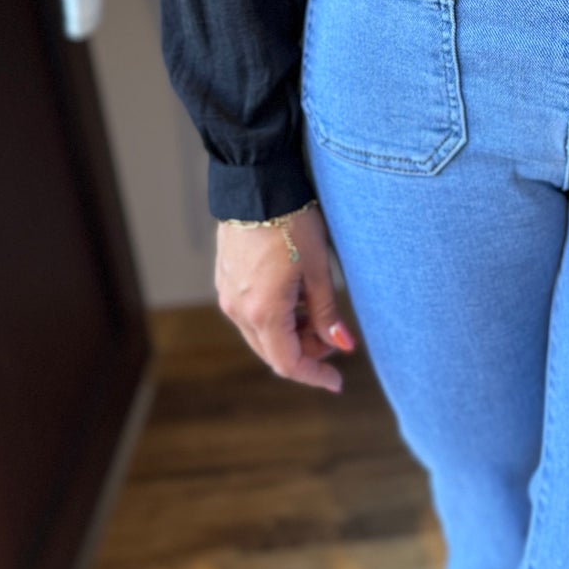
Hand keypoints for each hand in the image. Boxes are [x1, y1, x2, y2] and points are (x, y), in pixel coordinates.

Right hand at [215, 204, 356, 391]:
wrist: (256, 186)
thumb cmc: (293, 223)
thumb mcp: (318, 270)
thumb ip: (326, 313)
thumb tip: (343, 346)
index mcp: (263, 312)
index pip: (289, 363)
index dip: (315, 376)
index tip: (337, 382)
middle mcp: (238, 310)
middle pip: (273, 351)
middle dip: (306, 352)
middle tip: (334, 339)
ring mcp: (228, 294)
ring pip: (261, 332)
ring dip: (290, 333)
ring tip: (318, 310)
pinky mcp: (225, 279)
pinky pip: (250, 312)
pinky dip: (275, 316)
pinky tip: (296, 296)